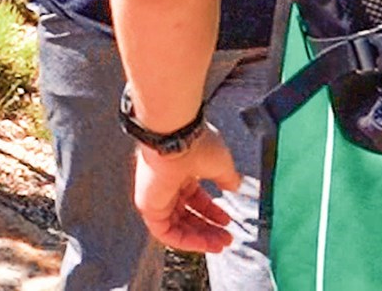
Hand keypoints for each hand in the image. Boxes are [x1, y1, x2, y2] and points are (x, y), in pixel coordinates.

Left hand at [132, 125, 241, 253]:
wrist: (175, 137)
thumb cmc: (195, 143)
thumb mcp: (221, 163)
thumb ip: (227, 178)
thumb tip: (234, 186)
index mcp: (180, 171)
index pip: (195, 198)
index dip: (212, 212)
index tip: (227, 222)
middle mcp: (166, 184)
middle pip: (186, 215)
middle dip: (208, 229)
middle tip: (226, 238)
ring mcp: (155, 196)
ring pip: (177, 226)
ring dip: (200, 238)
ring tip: (220, 244)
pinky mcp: (148, 207)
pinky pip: (166, 232)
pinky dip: (186, 241)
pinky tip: (205, 244)